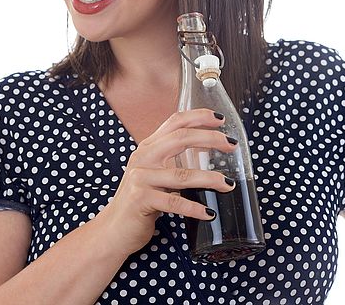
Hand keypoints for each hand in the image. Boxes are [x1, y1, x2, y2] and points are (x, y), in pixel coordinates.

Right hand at [97, 109, 237, 256]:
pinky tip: (208, 213)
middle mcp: (143, 157)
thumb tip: (207, 150)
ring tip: (228, 184)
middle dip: (210, 139)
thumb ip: (172, 159)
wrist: (113, 229)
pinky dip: (194, 208)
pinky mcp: (141, 199)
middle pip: (181, 138)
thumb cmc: (139, 200)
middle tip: (231, 146)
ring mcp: (141, 177)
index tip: (220, 119)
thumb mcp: (153, 172)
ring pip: (182, 174)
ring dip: (210, 179)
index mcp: (148, 146)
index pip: (175, 121)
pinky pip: (174, 202)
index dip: (198, 116)